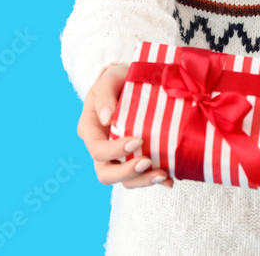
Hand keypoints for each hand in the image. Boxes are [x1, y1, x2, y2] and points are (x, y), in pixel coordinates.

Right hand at [76, 63, 173, 188]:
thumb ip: (104, 95)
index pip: (97, 149)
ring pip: (124, 180)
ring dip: (143, 180)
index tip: (137, 141)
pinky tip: (169, 179)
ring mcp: (117, 156)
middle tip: (148, 162)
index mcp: (90, 129)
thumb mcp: (109, 80)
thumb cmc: (117, 79)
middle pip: (106, 173)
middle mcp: (101, 147)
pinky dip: (155, 180)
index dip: (115, 151)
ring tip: (163, 175)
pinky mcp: (134, 158)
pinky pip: (141, 176)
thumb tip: (106, 117)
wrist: (130, 82)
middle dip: (127, 173)